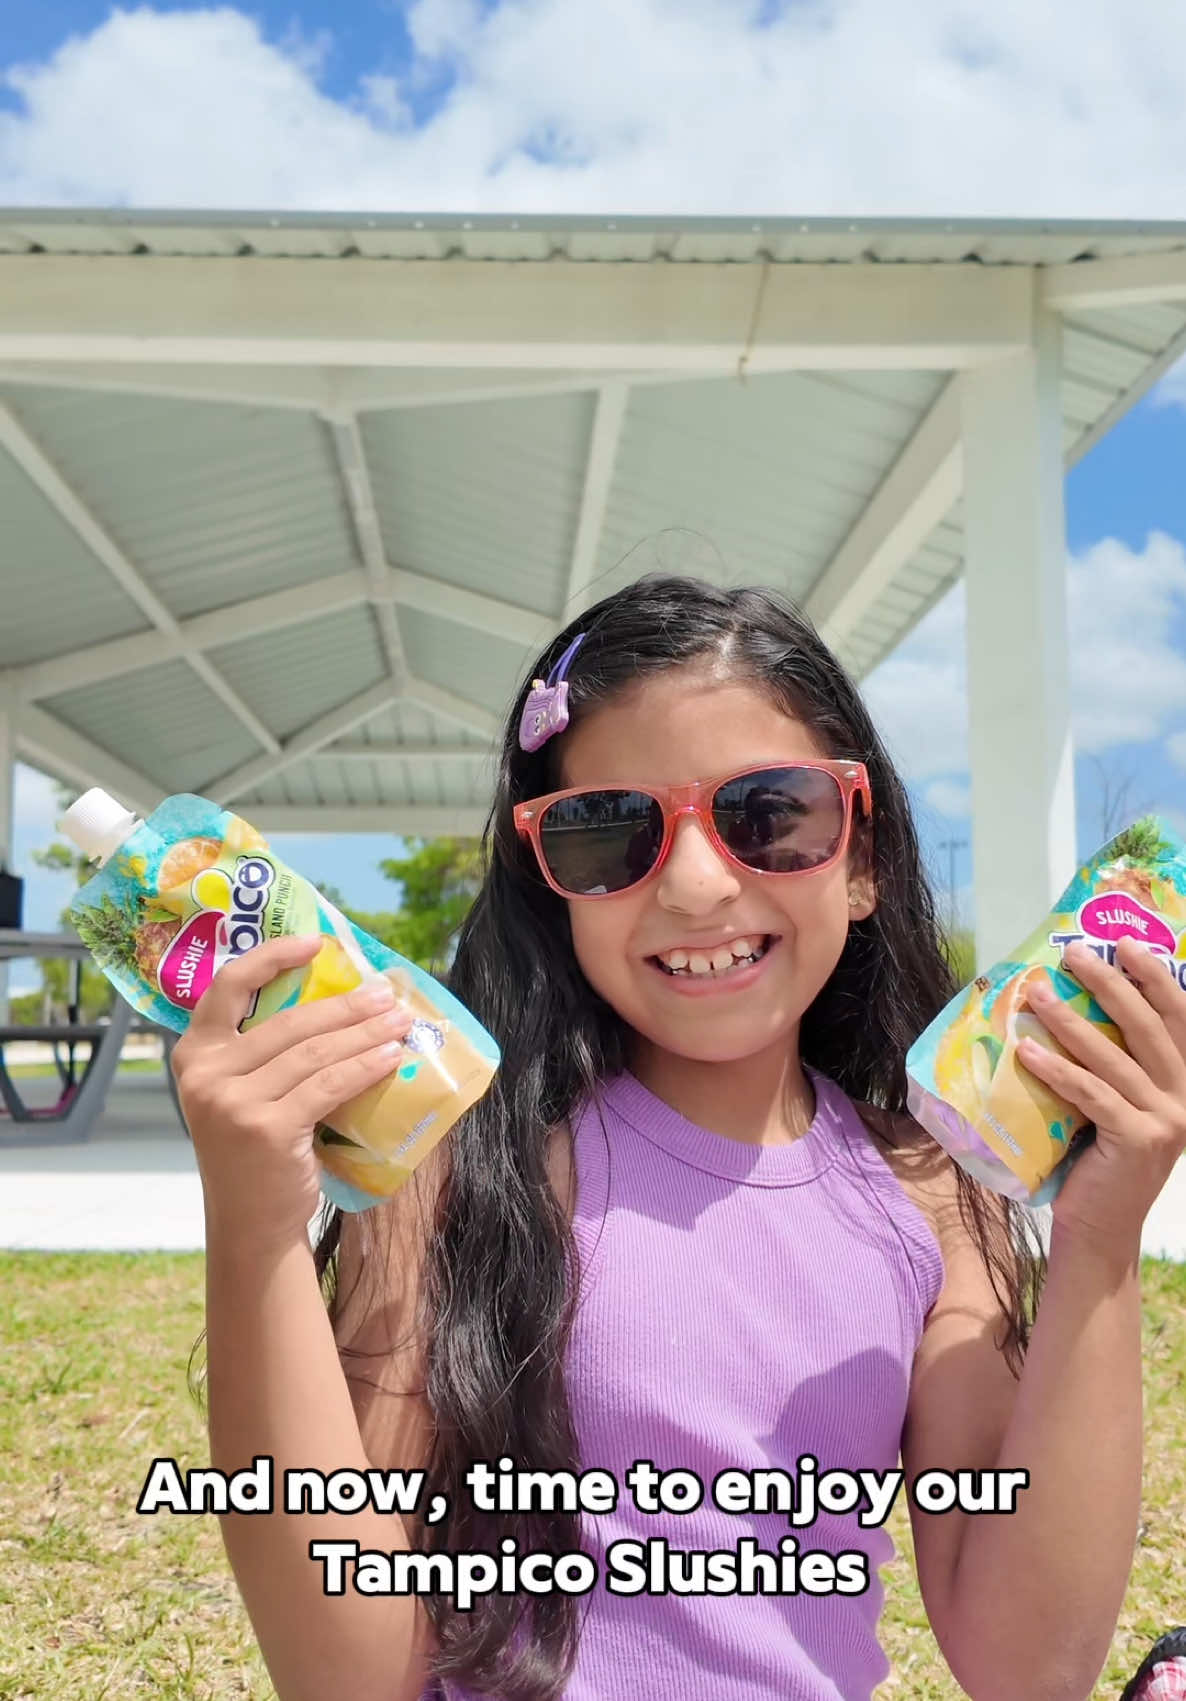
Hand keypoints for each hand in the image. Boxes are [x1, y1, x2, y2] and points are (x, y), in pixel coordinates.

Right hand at [170, 934, 413, 1245]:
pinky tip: (393, 1058)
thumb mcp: (244, 1092)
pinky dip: (366, 1068)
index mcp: (193, 1054)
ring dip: (366, 1033)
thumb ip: (266, 1052)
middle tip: (387, 994)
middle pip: (289, 1021)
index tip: (316, 943)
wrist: (251, 1223)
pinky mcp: (266, 1128)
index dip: (272, 957)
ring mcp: (232, 1102)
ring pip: (315, 1052)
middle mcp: (205, 1074)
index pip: (228, 987)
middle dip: (347, 1006)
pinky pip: (329, 1085)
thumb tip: (339, 999)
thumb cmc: (255, 1151)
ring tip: (399, 1023)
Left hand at [1020, 936, 1185, 1258]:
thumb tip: (1067, 997)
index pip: (1179, 1017)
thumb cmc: (1098, 1157)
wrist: (1100, 1227)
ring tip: (1036, 995)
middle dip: (1110, 984)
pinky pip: (1091, 1094)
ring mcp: (1166, 1121)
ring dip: (1071, 1021)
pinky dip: (1057, 1070)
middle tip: (1072, 955)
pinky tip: (1026, 1052)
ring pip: (1114, 1057)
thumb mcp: (1115, 1101)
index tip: (1122, 943)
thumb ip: (1113, 1061)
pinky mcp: (1136, 1141)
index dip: (1155, 977)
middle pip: (1148, 1027)